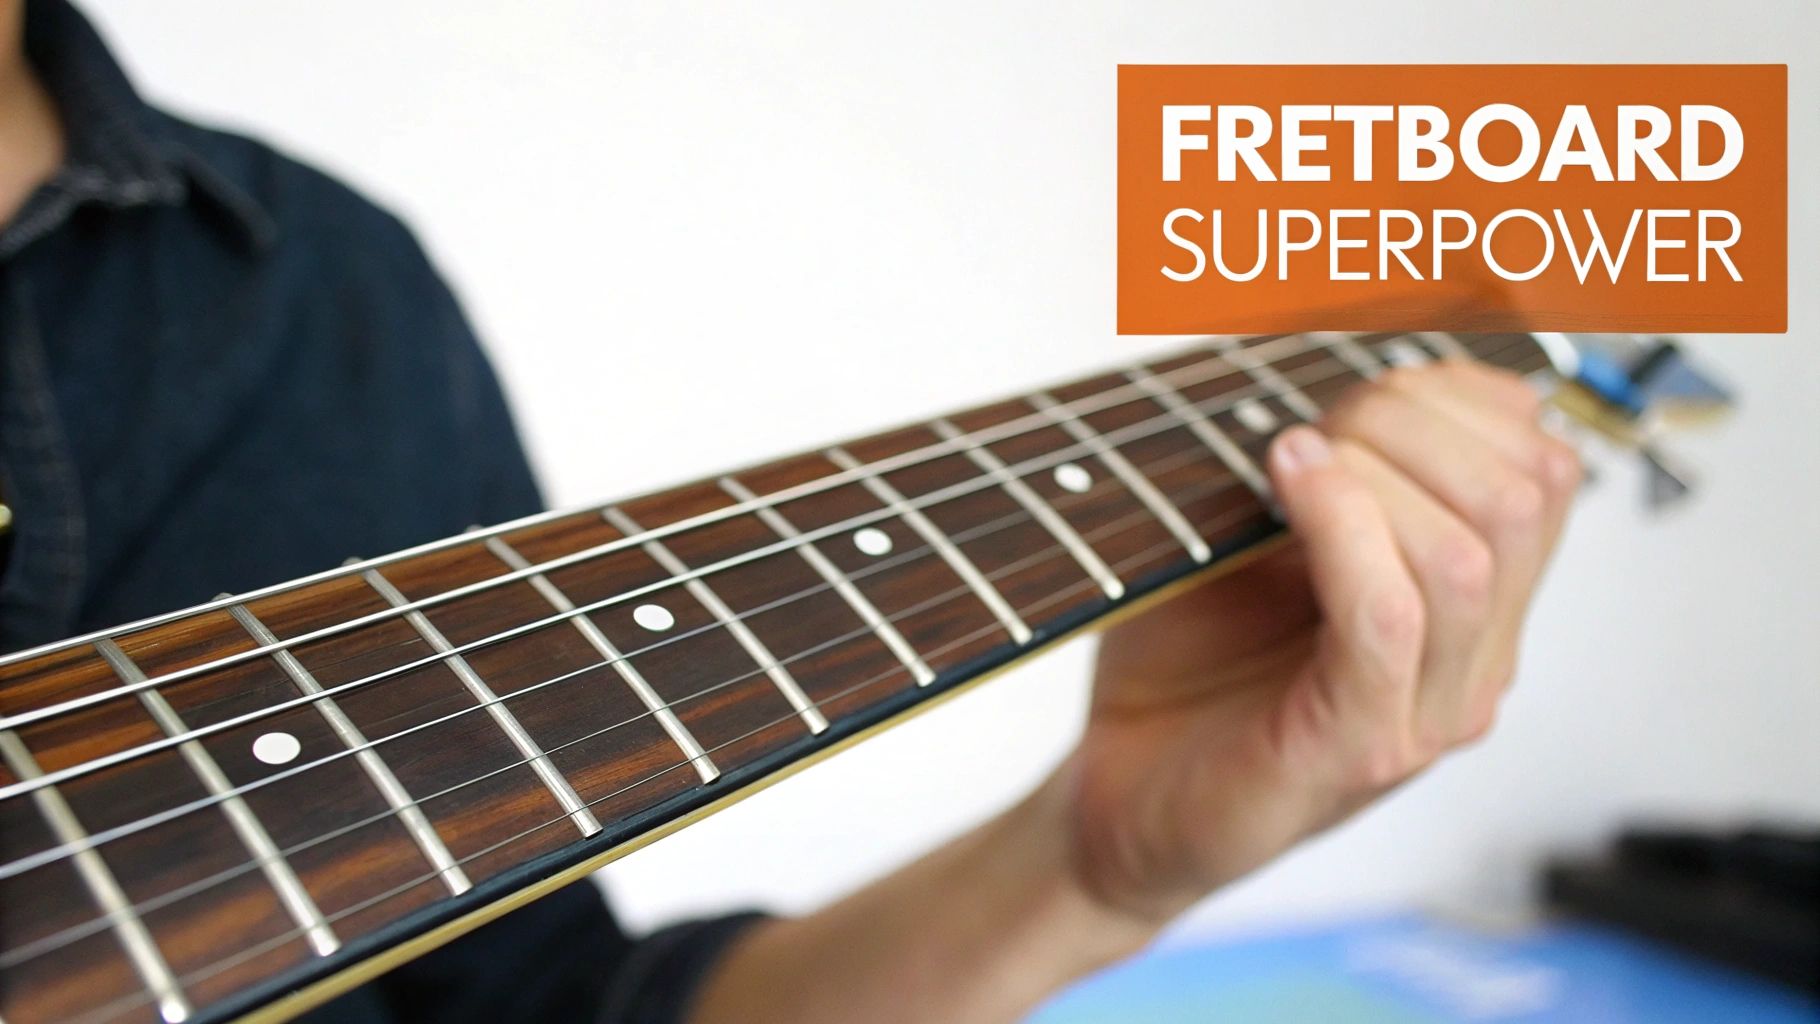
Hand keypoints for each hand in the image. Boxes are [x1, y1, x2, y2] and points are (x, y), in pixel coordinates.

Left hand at [1058, 361, 1580, 925]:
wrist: (1118, 800)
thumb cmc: (1183, 664)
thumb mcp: (1264, 538)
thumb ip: (1334, 468)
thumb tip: (1378, 366)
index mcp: (1473, 606)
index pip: (1540, 468)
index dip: (1457, 395)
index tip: (1351, 387)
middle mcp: (1474, 660)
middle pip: (1524, 493)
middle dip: (1414, 419)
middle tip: (1314, 424)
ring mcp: (1426, 712)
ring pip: (1471, 550)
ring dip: (1373, 468)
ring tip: (1289, 456)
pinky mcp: (1358, 747)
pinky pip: (1389, 617)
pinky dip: (1343, 526)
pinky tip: (1291, 481)